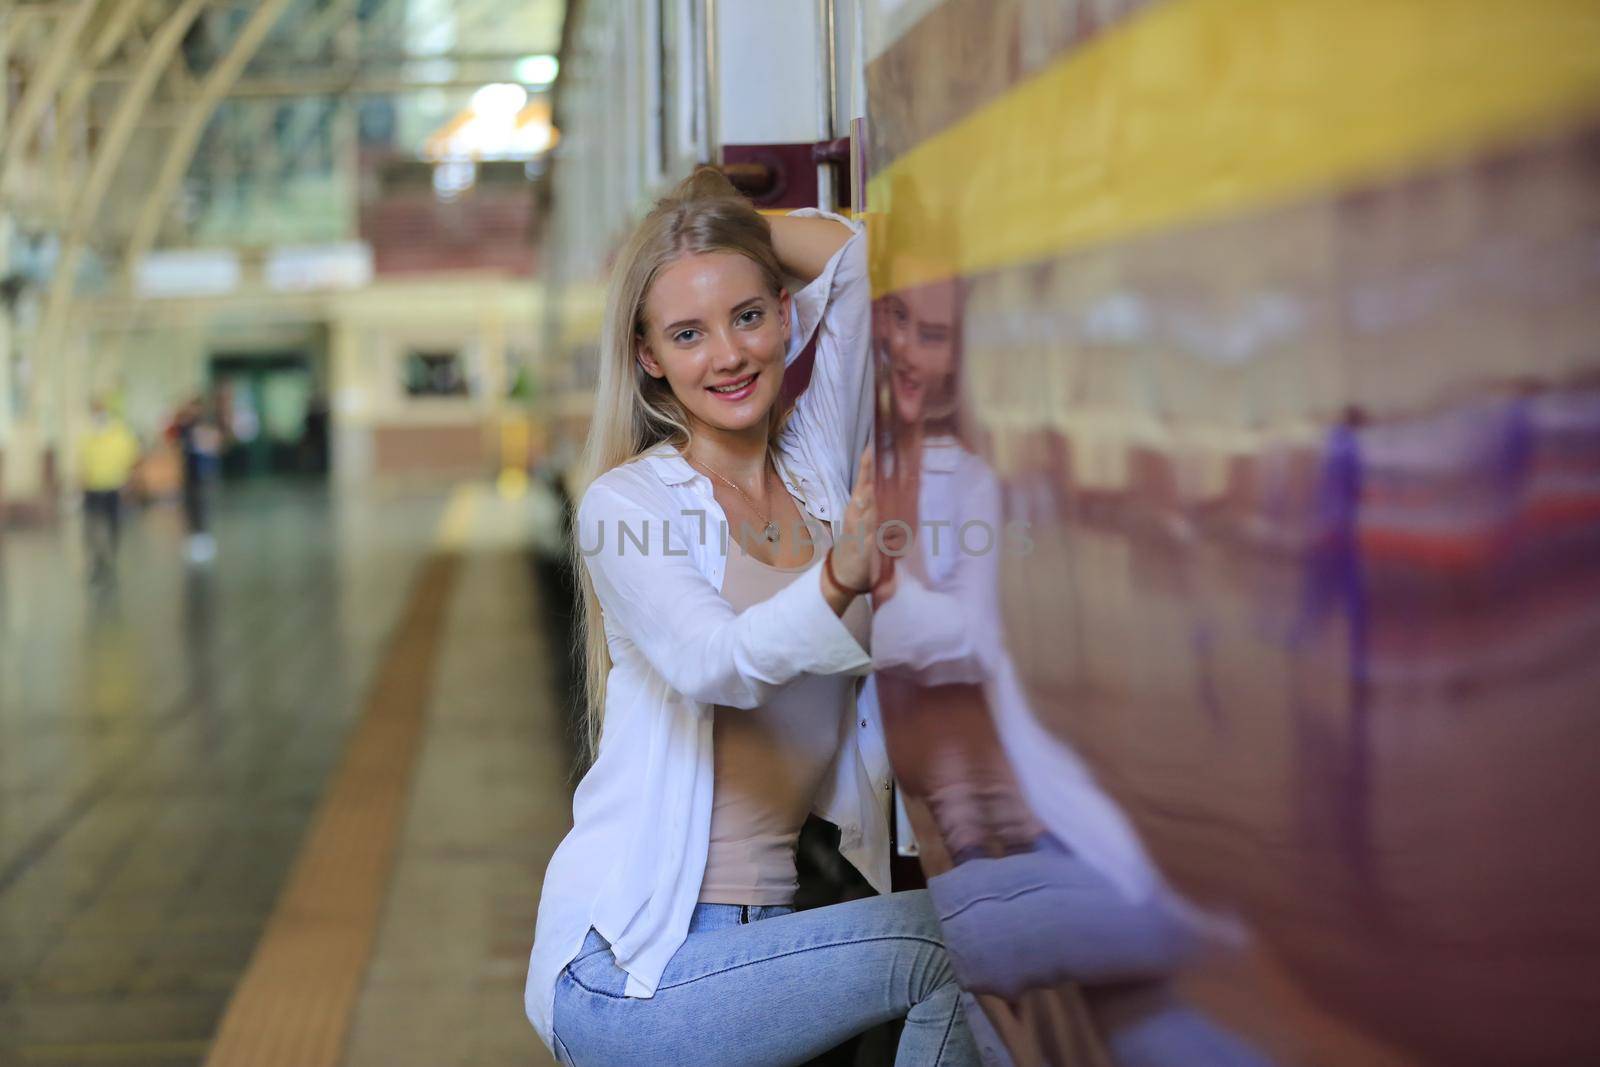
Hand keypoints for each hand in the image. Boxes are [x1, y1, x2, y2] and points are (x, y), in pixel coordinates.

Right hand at [828, 448, 877, 596]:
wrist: (844, 573)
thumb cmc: (858, 543)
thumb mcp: (866, 520)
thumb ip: (871, 503)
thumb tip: (877, 482)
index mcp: (858, 511)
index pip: (863, 486)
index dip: (866, 469)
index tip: (869, 449)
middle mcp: (855, 521)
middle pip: (860, 498)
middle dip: (864, 481)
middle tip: (867, 461)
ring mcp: (856, 538)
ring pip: (861, 519)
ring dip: (864, 506)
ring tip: (867, 491)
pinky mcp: (860, 556)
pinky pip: (864, 548)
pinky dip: (867, 542)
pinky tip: (870, 536)